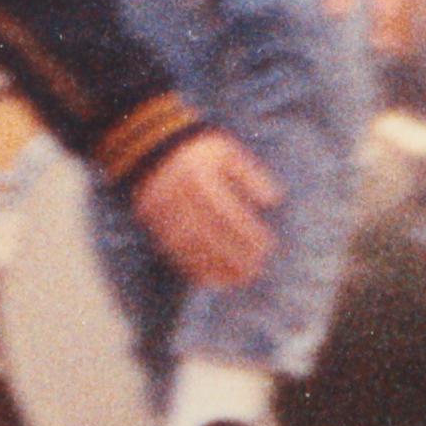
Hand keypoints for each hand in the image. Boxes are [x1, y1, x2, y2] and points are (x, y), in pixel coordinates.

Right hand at [129, 128, 281, 293]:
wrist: (152, 145)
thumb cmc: (200, 149)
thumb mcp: (227, 151)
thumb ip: (250, 174)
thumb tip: (274, 199)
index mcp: (201, 177)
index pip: (228, 212)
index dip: (248, 233)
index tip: (267, 249)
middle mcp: (180, 197)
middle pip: (209, 233)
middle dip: (233, 255)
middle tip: (255, 271)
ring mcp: (164, 212)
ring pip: (190, 246)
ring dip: (214, 267)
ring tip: (236, 281)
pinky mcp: (154, 224)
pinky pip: (173, 251)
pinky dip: (192, 267)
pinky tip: (209, 279)